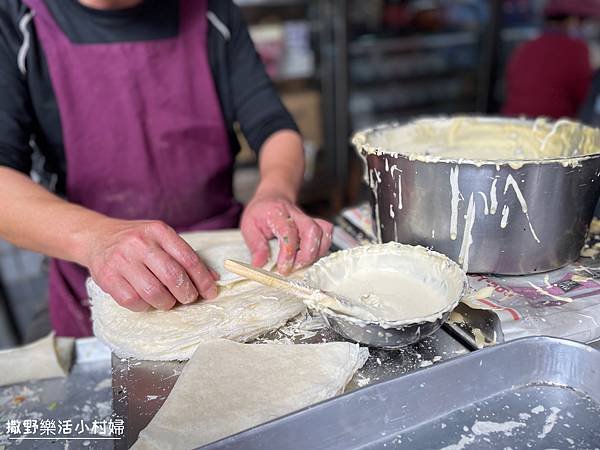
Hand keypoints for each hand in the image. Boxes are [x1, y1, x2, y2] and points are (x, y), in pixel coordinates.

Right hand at [82, 219, 217, 311]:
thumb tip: (212, 278)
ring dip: (167, 303)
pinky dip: (145, 306)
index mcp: (159, 231)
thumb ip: (185, 256)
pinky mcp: (107, 277)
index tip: (210, 292)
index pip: (188, 259)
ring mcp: (122, 260)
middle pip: (173, 276)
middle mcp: (140, 243)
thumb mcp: (162, 239)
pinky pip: (133, 301)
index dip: (203, 279)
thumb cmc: (137, 241)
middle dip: (187, 294)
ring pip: (153, 292)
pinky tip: (148, 301)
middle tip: (189, 299)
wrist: (98, 237)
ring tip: (168, 301)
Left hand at [241, 196, 332, 274]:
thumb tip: (259, 265)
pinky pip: (327, 234)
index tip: (283, 268)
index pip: (288, 232)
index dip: (288, 253)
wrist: (273, 197)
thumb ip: (255, 246)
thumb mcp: (249, 226)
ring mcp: (308, 218)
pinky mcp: (316, 224)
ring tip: (303, 263)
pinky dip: (323, 247)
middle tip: (295, 267)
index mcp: (277, 213)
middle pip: (311, 230)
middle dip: (307, 254)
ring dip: (317, 252)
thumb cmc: (261, 213)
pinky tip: (310, 256)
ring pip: (324, 232)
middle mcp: (296, 214)